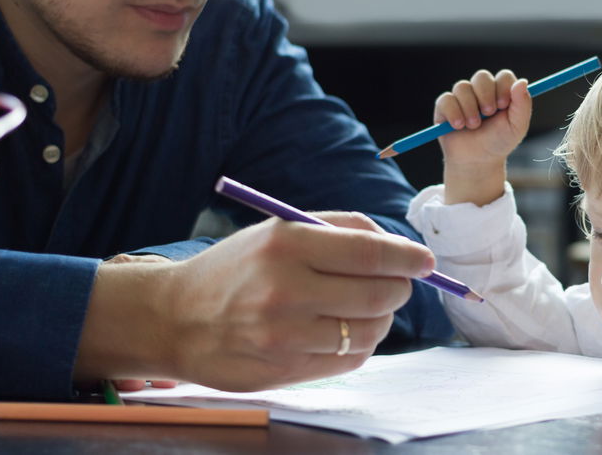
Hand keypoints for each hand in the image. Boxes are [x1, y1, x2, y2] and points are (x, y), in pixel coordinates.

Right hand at [75, 212, 435, 391]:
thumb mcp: (280, 229)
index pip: (370, 253)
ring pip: (369, 331)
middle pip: (378, 294)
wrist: (176, 318)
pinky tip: (342, 330)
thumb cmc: (239, 267)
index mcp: (286, 244)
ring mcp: (285, 336)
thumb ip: (340, 229)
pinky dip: (360, 344)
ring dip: (381, 318)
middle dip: (400, 288)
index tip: (425, 261)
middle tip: (398, 282)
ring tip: (366, 306)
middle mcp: (285, 290)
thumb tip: (399, 245)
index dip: (407, 258)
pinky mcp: (285, 370)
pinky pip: (350, 360)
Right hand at [434, 69, 531, 204]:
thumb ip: (522, 104)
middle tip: (488, 114)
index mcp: (501, 92)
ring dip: (469, 107)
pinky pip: (446, 99)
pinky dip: (453, 112)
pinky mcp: (444, 106)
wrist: (477, 161)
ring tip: (474, 126)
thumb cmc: (499, 142)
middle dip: (485, 95)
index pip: (503, 76)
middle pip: (481, 76)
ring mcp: (462, 97)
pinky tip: (458, 126)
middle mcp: (481, 91)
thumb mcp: (517, 127)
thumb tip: (522, 82)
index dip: (503, 87)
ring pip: (462, 87)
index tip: (503, 105)